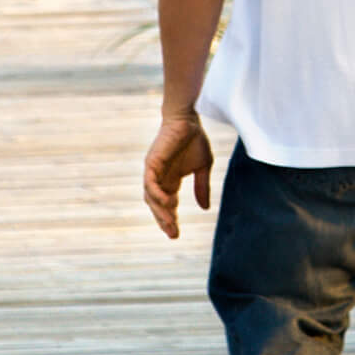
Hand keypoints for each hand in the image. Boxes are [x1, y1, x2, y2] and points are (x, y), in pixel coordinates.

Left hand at [143, 114, 214, 238]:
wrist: (188, 119)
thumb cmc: (194, 140)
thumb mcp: (203, 167)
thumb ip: (202, 187)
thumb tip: (205, 209)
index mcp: (170, 181)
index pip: (166, 206)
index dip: (170, 220)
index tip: (176, 234)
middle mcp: (159, 178)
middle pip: (156, 206)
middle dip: (164, 221)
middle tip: (173, 234)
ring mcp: (154, 171)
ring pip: (151, 197)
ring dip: (160, 211)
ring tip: (171, 221)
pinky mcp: (151, 162)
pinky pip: (150, 183)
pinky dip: (156, 194)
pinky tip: (168, 202)